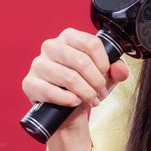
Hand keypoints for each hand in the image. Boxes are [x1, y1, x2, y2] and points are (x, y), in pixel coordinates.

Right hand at [22, 29, 128, 150]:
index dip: (103, 63)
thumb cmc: (85, 88)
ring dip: (85, 93)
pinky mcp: (29, 83)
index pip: (91, 43)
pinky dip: (68, 100)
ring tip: (91, 100)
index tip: (106, 76)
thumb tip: (121, 70)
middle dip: (96, 81)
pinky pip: (51, 91)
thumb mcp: (105, 78)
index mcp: (69, 37)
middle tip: (100, 93)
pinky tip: (75, 102)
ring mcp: (38, 64)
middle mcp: (51, 46)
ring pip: (68, 77)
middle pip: (81, 61)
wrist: (68, 112)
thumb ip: (116, 71)